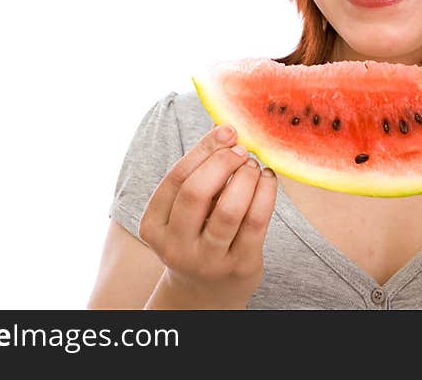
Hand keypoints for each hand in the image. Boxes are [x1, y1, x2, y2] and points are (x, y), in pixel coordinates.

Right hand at [138, 124, 277, 308]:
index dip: (203, 150)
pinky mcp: (240, 266)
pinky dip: (266, 192)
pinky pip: (256, 222)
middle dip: (222, 162)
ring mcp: (208, 260)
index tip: (226, 131)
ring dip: (246, 177)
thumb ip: (198, 174)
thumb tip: (223, 128)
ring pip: (229, 209)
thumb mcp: (184, 211)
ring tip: (253, 165)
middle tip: (241, 150)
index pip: (175, 179)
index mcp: (153, 227)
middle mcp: (176, 247)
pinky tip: (267, 179)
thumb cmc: (196, 236)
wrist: (206, 292)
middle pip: (196, 192)